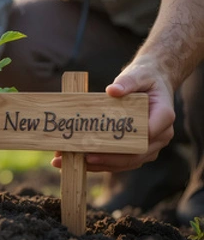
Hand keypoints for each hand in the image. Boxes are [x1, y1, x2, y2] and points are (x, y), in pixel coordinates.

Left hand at [51, 60, 174, 171]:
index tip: (104, 145)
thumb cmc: (145, 78)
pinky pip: (121, 161)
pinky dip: (101, 162)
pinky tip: (80, 161)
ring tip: (75, 161)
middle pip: (135, 154)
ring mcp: (150, 145)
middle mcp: (160, 135)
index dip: (126, 143)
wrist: (152, 83)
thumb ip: (127, 82)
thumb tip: (112, 90)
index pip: (147, 134)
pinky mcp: (138, 150)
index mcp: (163, 115)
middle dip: (108, 158)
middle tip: (84, 157)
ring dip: (100, 164)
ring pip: (127, 162)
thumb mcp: (137, 75)